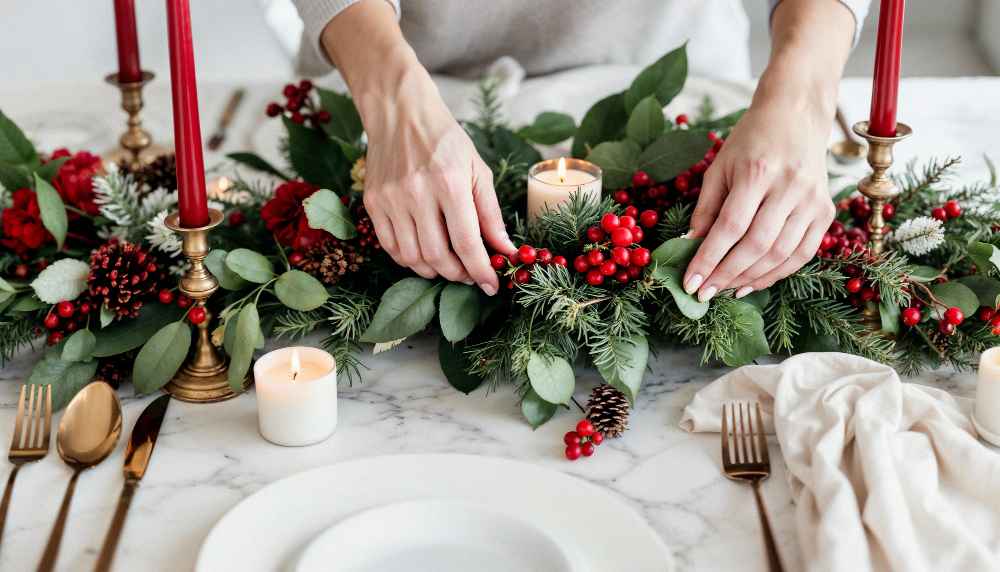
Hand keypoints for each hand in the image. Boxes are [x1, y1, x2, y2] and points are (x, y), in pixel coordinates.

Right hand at [361, 87, 514, 294]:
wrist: (401, 113)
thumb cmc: (446, 141)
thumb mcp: (478, 170)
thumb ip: (491, 214)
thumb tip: (504, 250)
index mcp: (449, 184)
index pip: (466, 242)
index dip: (481, 270)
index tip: (491, 286)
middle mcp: (417, 194)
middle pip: (437, 256)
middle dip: (458, 275)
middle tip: (470, 276)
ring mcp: (390, 200)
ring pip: (412, 258)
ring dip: (434, 271)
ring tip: (448, 267)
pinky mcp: (373, 203)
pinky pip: (390, 247)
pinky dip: (409, 260)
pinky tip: (424, 255)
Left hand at [682, 101, 834, 301]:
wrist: (796, 115)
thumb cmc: (750, 141)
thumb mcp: (720, 167)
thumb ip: (706, 208)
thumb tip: (690, 246)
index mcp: (757, 171)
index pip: (730, 226)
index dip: (708, 259)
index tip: (690, 282)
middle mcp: (790, 187)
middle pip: (756, 245)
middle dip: (726, 275)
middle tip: (705, 293)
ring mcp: (813, 201)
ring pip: (781, 254)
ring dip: (750, 279)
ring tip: (725, 290)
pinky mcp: (826, 211)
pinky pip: (803, 254)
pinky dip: (777, 274)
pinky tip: (753, 282)